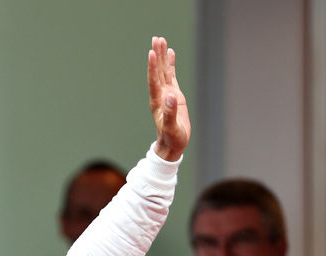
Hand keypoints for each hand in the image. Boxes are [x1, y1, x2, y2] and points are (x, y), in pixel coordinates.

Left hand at [148, 36, 189, 161]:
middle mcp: (160, 95)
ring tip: (161, 41)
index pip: (154, 81)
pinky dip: (170, 64)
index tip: (151, 53)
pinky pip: (171, 76)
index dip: (152, 67)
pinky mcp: (174, 95)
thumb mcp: (172, 129)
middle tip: (156, 39)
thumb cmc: (171, 139)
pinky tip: (170, 53)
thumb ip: (170, 113)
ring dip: (162, 56)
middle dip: (156, 55)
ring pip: (163, 71)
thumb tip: (172, 97)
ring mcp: (166, 94)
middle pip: (157, 72)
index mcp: (158, 102)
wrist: (172, 145)